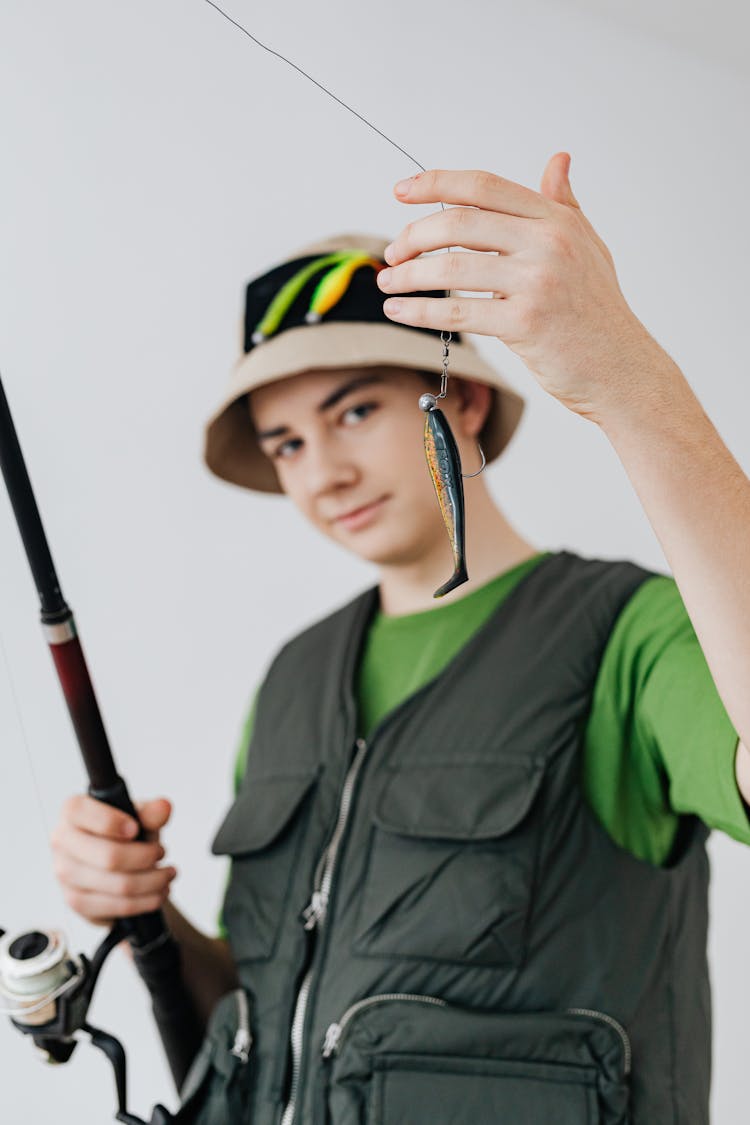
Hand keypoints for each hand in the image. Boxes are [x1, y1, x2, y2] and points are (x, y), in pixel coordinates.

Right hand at [50, 795, 176, 925]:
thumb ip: (150, 813)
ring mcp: (65, 874)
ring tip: (168, 874)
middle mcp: (61, 841)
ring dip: (153, 881)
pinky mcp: (76, 901)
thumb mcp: (139, 817)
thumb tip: (163, 807)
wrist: (111, 863)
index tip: (135, 829)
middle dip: (146, 857)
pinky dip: (146, 901)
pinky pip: (118, 906)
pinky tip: (158, 892)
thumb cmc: (123, 833)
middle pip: (109, 856)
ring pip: (119, 885)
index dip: (112, 822)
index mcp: (71, 812)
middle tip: (162, 852)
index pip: (82, 813)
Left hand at [377, 155, 664, 425]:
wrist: (621, 370)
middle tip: (392, 253)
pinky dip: (419, 310)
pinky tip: (398, 310)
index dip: (436, 184)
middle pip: (458, 224)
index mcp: (556, 219)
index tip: (401, 192)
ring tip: (387, 283)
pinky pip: (456, 311)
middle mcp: (547, 244)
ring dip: (408, 275)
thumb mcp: (589, 247)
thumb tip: (558, 160)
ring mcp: (536, 283)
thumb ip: (564, 204)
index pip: (484, 187)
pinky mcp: (524, 324)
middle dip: (414, 236)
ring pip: (451, 268)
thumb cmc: (599, 312)